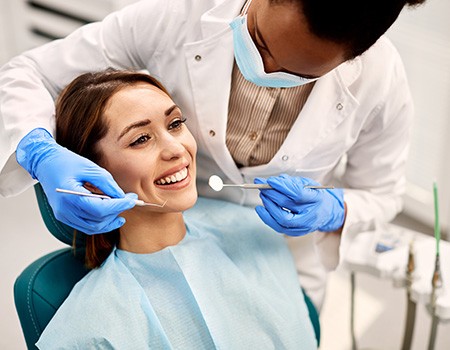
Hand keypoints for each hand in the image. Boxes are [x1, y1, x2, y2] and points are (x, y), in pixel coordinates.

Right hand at [16, 128, 136, 233]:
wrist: (45, 163)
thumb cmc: (65, 162)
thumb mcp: (90, 167)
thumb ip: (107, 183)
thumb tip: (122, 197)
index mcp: (70, 196)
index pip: (100, 209)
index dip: (119, 206)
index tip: (132, 200)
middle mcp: (65, 210)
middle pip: (98, 220)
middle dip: (117, 212)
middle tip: (130, 200)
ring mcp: (63, 215)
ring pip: (93, 227)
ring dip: (110, 220)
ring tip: (122, 207)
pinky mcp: (64, 217)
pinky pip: (86, 226)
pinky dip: (100, 222)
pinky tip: (111, 215)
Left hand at [254, 174, 344, 235]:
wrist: (325, 212)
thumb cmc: (314, 196)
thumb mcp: (308, 184)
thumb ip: (292, 182)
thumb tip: (274, 181)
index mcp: (316, 199)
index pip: (297, 193)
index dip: (282, 186)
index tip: (270, 181)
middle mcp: (311, 215)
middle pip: (287, 205)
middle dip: (271, 194)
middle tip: (262, 186)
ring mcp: (303, 226)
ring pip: (281, 218)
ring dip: (268, 205)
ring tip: (263, 195)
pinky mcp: (295, 232)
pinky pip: (278, 227)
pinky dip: (267, 217)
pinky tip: (260, 209)